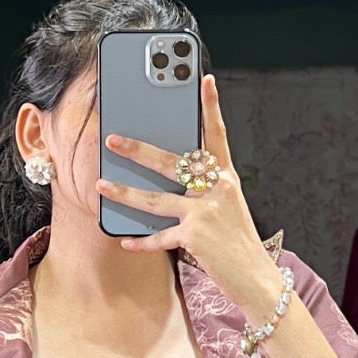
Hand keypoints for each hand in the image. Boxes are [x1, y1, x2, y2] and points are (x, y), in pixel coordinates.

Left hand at [97, 72, 280, 319]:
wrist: (255, 277)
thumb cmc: (237, 243)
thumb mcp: (227, 208)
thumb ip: (204, 190)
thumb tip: (170, 179)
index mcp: (226, 178)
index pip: (217, 135)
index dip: (211, 107)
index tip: (204, 80)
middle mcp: (217, 189)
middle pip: (171, 162)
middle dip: (138, 150)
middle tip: (112, 140)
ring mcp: (205, 211)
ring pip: (156, 198)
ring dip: (125, 192)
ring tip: (101, 185)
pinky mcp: (195, 235)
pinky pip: (160, 236)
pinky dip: (141, 241)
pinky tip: (125, 240)